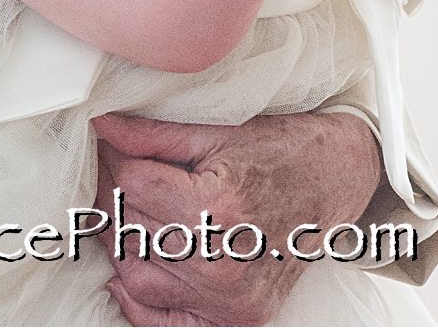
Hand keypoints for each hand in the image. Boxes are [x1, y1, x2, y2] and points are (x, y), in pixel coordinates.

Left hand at [91, 110, 381, 325]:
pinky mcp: (239, 316)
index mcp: (216, 208)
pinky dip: (139, 302)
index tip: (108, 148)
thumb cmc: (279, 152)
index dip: (109, 161)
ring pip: (135, 274)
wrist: (337, 181)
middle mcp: (222, 261)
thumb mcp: (215, 132)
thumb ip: (151, 135)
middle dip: (111, 196)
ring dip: (121, 243)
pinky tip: (126, 275)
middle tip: (114, 174)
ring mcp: (231, 297)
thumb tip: (101, 126)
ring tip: (130, 212)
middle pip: (129, 229)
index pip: (128, 186)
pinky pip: (165, 321)